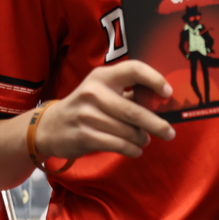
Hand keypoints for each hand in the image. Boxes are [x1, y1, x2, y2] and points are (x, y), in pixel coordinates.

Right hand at [33, 60, 175, 160]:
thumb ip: (128, 92)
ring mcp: (87, 114)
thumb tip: (161, 101)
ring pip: (127, 130)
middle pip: (135, 110)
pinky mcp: (84, 135)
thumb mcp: (102, 91)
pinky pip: (117, 144)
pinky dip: (131, 149)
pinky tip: (136, 150)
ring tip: (145, 140)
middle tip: (170, 132)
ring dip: (142, 138)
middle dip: (157, 124)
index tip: (168, 93)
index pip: (134, 69)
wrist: (49, 127)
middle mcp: (94, 92)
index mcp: (103, 76)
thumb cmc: (86, 107)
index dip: (155, 79)